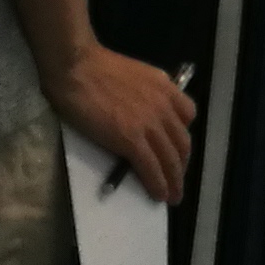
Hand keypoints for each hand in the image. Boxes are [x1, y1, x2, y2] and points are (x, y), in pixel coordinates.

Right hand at [50, 42, 192, 204]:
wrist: (77, 68)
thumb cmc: (96, 68)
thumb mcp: (137, 74)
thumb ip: (148, 93)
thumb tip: (144, 113)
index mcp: (166, 87)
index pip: (188, 115)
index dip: (183, 135)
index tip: (176, 148)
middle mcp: (164, 106)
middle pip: (182, 142)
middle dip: (181, 164)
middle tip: (177, 179)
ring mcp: (150, 124)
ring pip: (170, 159)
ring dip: (174, 181)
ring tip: (172, 195)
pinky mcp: (132, 140)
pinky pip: (151, 168)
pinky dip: (158, 184)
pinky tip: (159, 195)